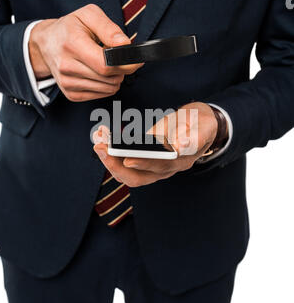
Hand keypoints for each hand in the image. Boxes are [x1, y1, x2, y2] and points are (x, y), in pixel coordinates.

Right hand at [28, 4, 142, 101]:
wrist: (46, 44)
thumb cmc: (70, 27)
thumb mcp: (89, 15)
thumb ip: (109, 28)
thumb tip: (125, 45)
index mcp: (72, 44)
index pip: (106, 64)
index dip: (126, 64)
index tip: (135, 59)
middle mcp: (66, 66)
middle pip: (109, 78)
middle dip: (121, 68)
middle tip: (116, 56)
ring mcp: (67, 83)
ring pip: (108, 88)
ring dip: (114, 77)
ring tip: (104, 62)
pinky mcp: (71, 94)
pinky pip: (102, 94)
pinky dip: (106, 85)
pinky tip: (98, 72)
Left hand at [93, 102, 218, 186]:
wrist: (201, 124)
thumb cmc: (201, 124)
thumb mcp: (204, 126)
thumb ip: (195, 137)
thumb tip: (180, 146)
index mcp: (180, 162)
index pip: (159, 167)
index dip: (143, 164)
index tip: (127, 159)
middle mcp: (165, 169)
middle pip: (136, 177)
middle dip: (115, 164)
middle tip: (100, 146)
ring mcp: (153, 167)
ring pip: (127, 173)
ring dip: (109, 159)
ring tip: (98, 139)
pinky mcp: (144, 160)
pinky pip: (124, 162)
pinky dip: (111, 152)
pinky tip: (103, 136)